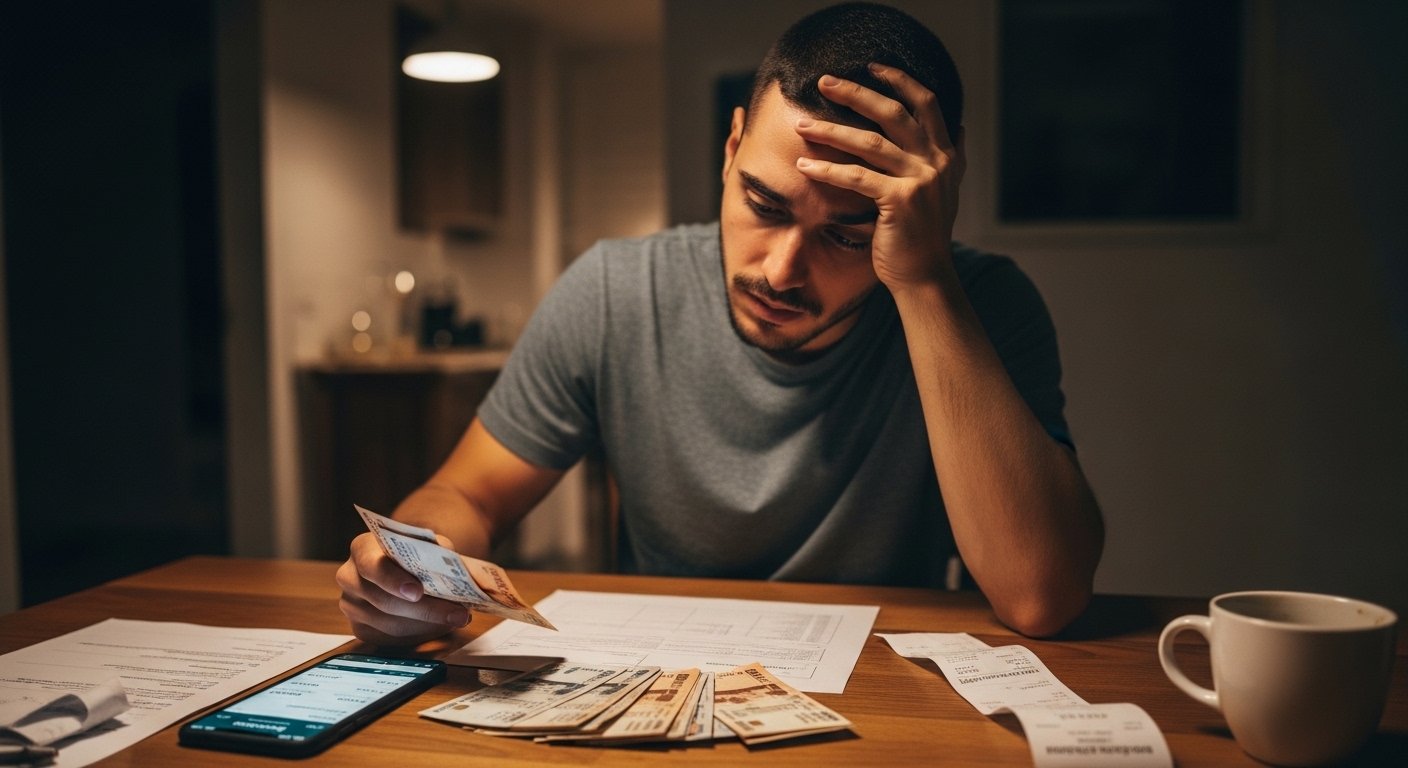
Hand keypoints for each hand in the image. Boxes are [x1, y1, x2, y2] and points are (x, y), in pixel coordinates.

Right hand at [335, 532, 470, 644]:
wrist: (404, 567)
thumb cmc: (415, 552)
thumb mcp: (427, 543)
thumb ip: (436, 552)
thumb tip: (452, 569)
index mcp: (363, 549)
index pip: (372, 566)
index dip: (394, 580)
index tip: (418, 592)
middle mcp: (349, 577)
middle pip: (384, 601)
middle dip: (425, 610)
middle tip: (458, 613)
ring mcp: (351, 605)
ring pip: (390, 624)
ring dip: (427, 625)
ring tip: (457, 619)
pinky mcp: (360, 628)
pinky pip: (390, 638)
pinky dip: (419, 634)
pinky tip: (439, 626)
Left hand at [792, 63, 964, 290]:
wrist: (925, 277)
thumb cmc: (923, 235)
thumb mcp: (944, 191)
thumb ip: (950, 158)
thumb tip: (959, 127)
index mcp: (946, 155)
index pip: (926, 102)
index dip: (900, 81)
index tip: (872, 67)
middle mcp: (936, 162)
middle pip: (893, 112)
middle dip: (856, 93)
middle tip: (824, 82)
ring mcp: (921, 180)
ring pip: (869, 142)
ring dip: (831, 130)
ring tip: (801, 124)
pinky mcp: (901, 201)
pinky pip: (857, 177)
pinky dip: (827, 169)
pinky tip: (804, 164)